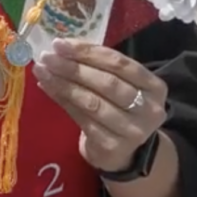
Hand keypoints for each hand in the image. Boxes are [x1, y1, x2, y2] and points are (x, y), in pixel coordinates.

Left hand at [33, 39, 167, 171]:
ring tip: (42, 70)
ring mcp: (131, 131)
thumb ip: (98, 66)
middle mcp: (148, 109)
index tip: (60, 44)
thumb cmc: (119, 108)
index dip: (88, 52)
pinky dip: (61, 100)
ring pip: (92, 102)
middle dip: (73, 67)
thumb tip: (61, 48)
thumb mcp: (119, 84)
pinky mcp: (111, 146)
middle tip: (47, 56)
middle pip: (107, 83)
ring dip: (63, 84)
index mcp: (154, 86)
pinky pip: (81, 118)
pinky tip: (46, 87)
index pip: (119, 63)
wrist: (123, 152)